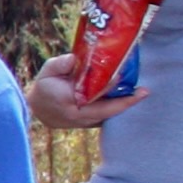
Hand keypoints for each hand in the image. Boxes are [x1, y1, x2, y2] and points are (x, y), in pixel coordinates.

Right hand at [24, 53, 142, 129]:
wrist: (38, 110)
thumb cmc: (45, 87)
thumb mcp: (47, 71)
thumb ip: (60, 64)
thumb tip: (75, 58)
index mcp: (66, 100)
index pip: (90, 95)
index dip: (106, 86)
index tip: (120, 75)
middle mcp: (78, 115)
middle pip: (106, 110)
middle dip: (126, 101)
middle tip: (144, 91)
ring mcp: (85, 122)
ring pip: (109, 115)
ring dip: (125, 104)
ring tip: (140, 93)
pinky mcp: (90, 124)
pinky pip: (107, 116)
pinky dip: (118, 107)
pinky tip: (129, 97)